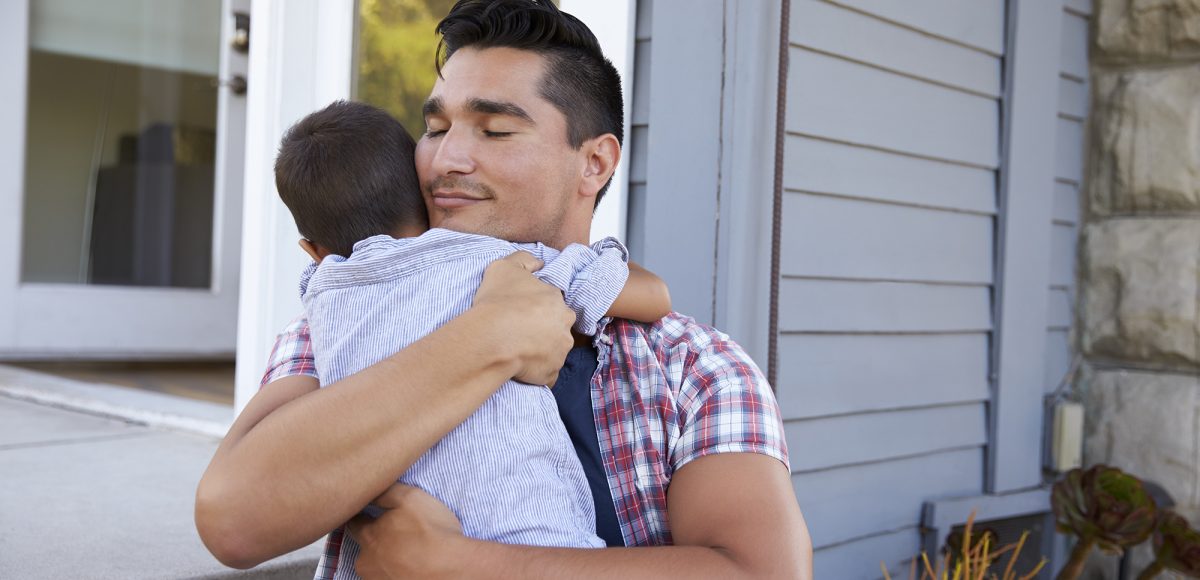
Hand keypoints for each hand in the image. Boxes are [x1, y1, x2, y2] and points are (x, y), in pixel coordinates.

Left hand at [347, 484, 465, 579]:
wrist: (451, 569)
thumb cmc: (432, 532)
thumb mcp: (410, 498)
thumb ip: (386, 492)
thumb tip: (371, 488)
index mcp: (369, 536)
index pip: (354, 522)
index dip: (362, 514)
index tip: (369, 511)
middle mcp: (366, 562)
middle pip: (364, 546)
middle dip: (374, 539)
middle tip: (395, 533)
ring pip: (376, 566)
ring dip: (385, 558)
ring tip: (407, 552)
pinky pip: (388, 577)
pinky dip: (395, 572)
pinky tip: (411, 566)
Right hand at [472, 251, 574, 386]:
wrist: (492, 338)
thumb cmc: (498, 301)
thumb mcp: (505, 266)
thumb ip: (524, 260)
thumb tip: (539, 263)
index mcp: (557, 300)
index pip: (552, 304)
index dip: (536, 308)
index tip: (520, 313)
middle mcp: (565, 326)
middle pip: (557, 328)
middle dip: (543, 330)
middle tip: (519, 333)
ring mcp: (560, 351)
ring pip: (554, 351)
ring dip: (541, 351)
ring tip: (517, 351)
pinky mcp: (551, 373)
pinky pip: (546, 374)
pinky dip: (537, 372)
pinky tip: (520, 368)